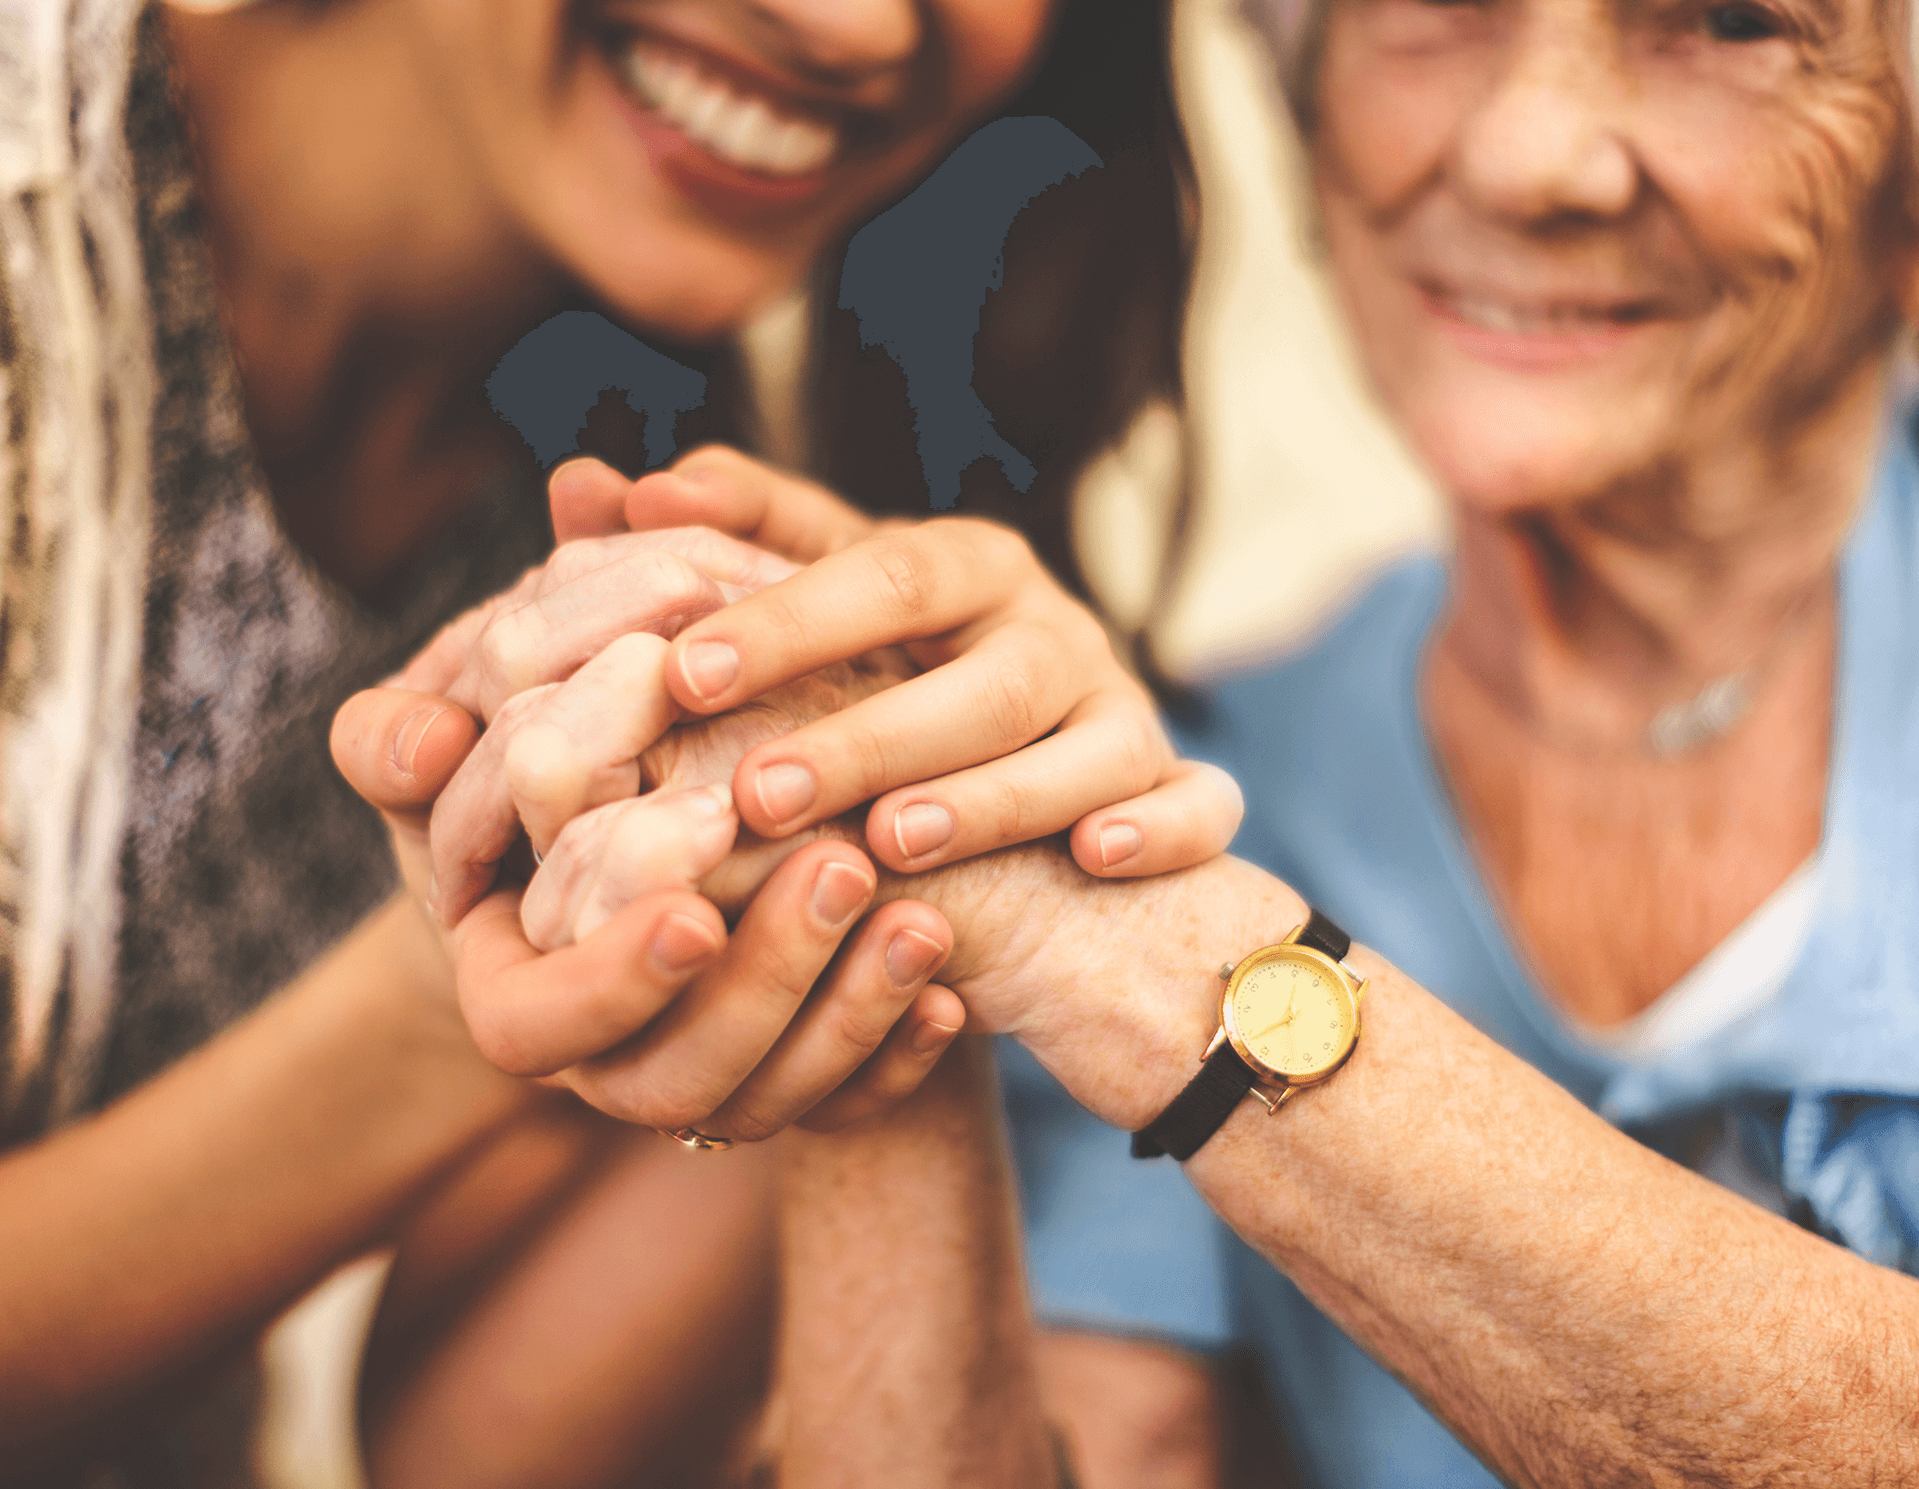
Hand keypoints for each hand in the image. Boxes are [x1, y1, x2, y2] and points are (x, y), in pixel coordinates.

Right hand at [334, 687, 967, 1140]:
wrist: (636, 838)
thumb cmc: (530, 777)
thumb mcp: (461, 754)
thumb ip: (409, 742)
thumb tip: (420, 738)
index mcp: (514, 996)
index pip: (535, 1029)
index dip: (611, 981)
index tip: (695, 908)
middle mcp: (606, 1067)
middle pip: (673, 1083)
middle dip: (763, 983)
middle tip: (842, 868)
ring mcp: (705, 1085)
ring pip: (770, 1104)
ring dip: (849, 1015)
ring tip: (923, 921)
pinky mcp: (792, 1082)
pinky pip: (847, 1110)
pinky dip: (898, 1059)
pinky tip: (954, 1000)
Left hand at [548, 449, 1244, 879]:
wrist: (1028, 770)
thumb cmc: (884, 677)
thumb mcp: (808, 610)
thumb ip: (710, 552)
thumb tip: (579, 484)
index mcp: (961, 568)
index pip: (877, 572)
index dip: (786, 619)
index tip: (676, 670)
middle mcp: (1049, 627)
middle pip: (977, 673)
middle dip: (869, 731)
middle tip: (759, 793)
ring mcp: (1121, 707)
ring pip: (1085, 742)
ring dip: (993, 793)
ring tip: (893, 839)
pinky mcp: (1174, 784)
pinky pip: (1197, 802)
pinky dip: (1163, 825)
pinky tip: (1098, 862)